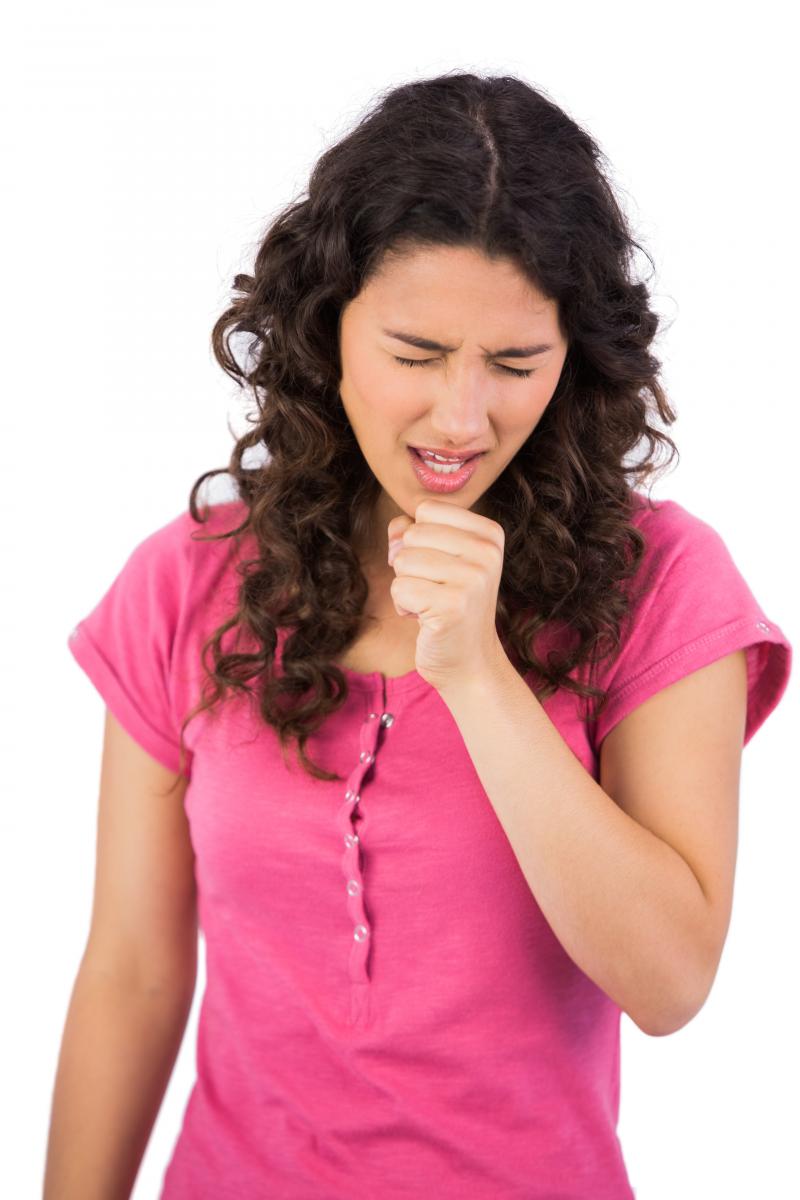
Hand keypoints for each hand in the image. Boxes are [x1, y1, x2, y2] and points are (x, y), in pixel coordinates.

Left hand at [387, 497, 507, 691]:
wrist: (469, 661)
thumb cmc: (450, 605)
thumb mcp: (439, 558)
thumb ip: (414, 531)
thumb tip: (396, 529)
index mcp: (490, 534)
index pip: (427, 509)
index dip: (419, 538)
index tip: (440, 566)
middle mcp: (487, 553)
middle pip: (412, 533)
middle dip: (410, 563)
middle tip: (435, 589)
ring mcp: (473, 579)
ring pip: (402, 560)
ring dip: (406, 586)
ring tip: (431, 604)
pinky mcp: (453, 606)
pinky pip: (399, 588)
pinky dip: (403, 606)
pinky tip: (427, 619)